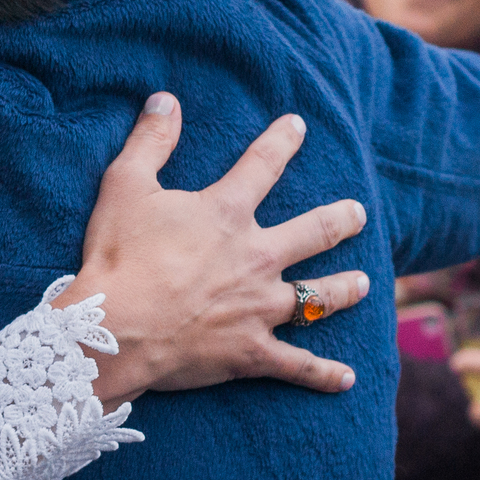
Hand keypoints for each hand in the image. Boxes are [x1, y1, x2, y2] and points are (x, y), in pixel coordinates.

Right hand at [57, 93, 371, 406]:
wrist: (115, 329)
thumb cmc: (119, 256)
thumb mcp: (125, 186)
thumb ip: (150, 141)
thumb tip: (165, 100)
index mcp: (227, 213)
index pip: (263, 165)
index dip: (282, 141)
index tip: (299, 126)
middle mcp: (257, 257)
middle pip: (314, 234)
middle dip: (341, 220)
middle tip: (359, 213)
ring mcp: (260, 308)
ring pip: (318, 297)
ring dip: (344, 289)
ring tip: (364, 282)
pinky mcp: (252, 352)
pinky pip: (297, 365)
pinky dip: (324, 374)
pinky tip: (347, 379)